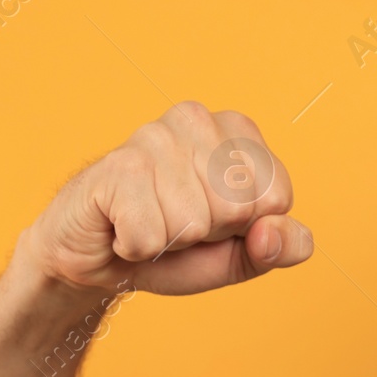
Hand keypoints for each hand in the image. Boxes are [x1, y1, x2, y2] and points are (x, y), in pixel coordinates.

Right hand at [23, 101, 312, 294]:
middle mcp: (196, 119)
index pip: (277, 197)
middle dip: (209, 234)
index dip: (246, 228)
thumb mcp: (239, 255)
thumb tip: (275, 233)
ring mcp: (153, 137)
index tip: (214, 222)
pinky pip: (151, 236)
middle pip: (238, 209)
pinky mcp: (117, 166)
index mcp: (237, 130)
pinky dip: (137, 248)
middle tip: (176, 223)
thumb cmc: (172, 245)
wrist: (98, 258)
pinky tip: (122, 226)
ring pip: (194, 224)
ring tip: (149, 222)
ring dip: (170, 241)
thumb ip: (279, 247)